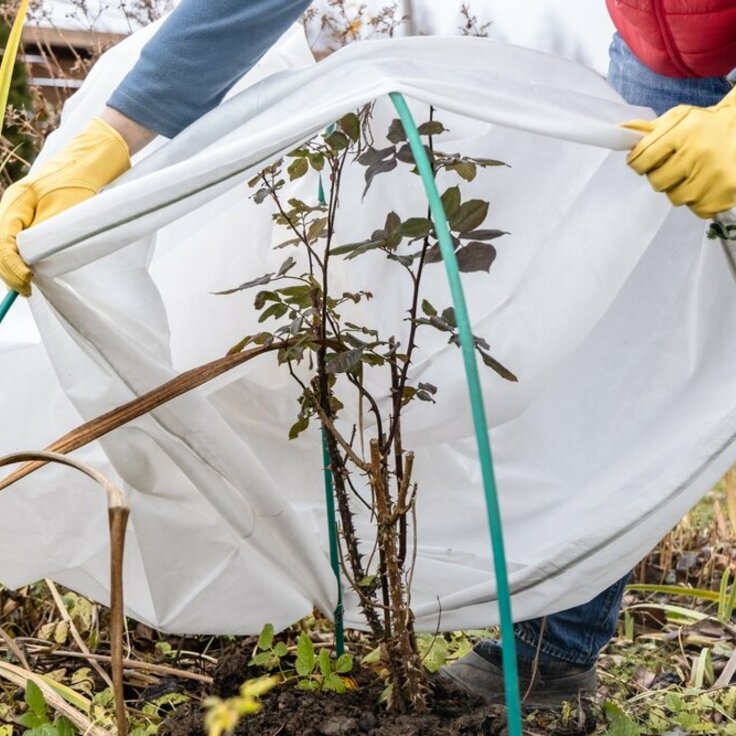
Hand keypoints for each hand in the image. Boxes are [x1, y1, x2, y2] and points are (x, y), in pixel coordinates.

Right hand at [0, 117, 130, 295]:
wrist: (89, 161)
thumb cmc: (79, 181)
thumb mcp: (64, 210)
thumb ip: (46, 233)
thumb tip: (31, 261)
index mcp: (16, 202)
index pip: (2, 241)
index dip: (12, 265)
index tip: (27, 281)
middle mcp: (12, 206)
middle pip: (0, 245)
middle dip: (10, 270)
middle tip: (26, 289)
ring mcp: (20, 211)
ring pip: (6, 244)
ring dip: (13, 266)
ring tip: (26, 284)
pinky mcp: (31, 216)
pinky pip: (17, 240)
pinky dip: (20, 258)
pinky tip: (30, 271)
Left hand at [623, 86, 735, 218]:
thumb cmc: (706, 126)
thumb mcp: (679, 119)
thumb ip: (649, 129)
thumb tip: (620, 130)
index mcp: (683, 132)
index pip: (642, 159)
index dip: (638, 162)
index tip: (644, 161)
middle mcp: (697, 154)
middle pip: (656, 182)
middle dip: (660, 175)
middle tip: (674, 165)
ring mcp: (712, 176)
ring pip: (675, 197)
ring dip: (679, 188)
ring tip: (693, 173)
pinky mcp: (723, 194)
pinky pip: (696, 209)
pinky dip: (697, 200)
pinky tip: (706, 184)